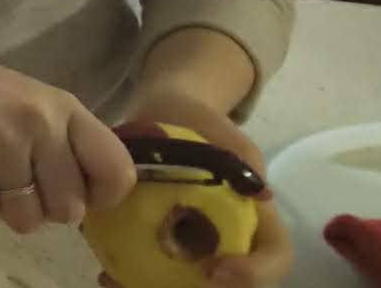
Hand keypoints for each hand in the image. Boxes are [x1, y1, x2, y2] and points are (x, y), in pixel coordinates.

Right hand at [0, 32, 136, 234]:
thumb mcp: (31, 105)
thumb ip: (62, 144)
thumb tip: (85, 203)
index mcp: (66, 107)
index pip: (117, 170)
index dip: (100, 196)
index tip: (70, 190)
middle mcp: (44, 120)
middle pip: (71, 209)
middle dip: (42, 207)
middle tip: (14, 176)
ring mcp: (6, 136)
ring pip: (27, 219)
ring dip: (4, 205)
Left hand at [99, 90, 292, 287]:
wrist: (167, 110)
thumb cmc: (206, 124)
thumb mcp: (227, 133)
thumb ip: (244, 157)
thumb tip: (263, 192)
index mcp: (255, 219)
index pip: (275, 257)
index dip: (255, 275)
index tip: (215, 271)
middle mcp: (228, 240)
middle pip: (227, 285)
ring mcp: (192, 244)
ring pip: (182, 283)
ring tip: (119, 284)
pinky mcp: (156, 238)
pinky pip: (147, 268)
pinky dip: (128, 277)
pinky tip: (105, 273)